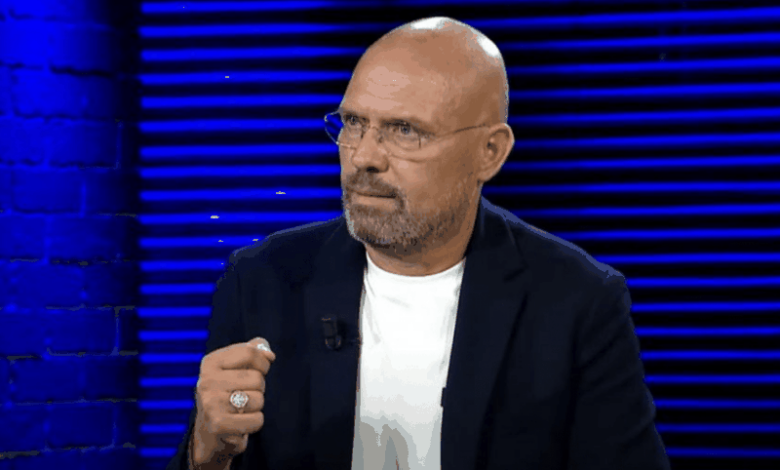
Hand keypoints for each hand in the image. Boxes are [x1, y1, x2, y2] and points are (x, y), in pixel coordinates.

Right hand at [190, 337, 275, 467]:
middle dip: (259, 388)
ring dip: (256, 406)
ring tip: (241, 409)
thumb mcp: (238, 366)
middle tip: (243, 395)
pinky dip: (255, 422)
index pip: (250, 352)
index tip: (256, 371)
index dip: (262, 363)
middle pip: (257, 378)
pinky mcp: (218, 425)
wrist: (211, 430)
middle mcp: (207, 381)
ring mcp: (211, 404)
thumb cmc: (230, 392)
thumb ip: (254, 350)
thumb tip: (268, 354)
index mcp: (211, 362)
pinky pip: (257, 419)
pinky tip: (241, 423)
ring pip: (258, 399)